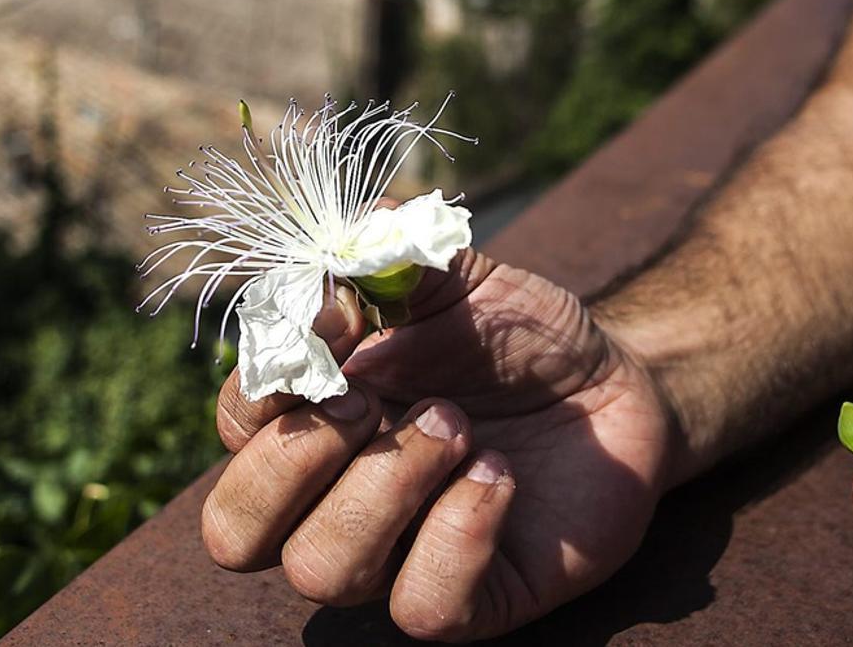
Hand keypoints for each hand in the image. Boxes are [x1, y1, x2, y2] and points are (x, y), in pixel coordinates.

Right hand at [200, 249, 675, 641]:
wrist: (617, 382)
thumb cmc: (515, 334)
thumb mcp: (451, 272)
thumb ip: (383, 248)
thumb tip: (334, 245)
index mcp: (312, 421)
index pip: (235, 430)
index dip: (268, 380)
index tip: (342, 318)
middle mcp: (335, 500)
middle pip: (234, 534)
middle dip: (295, 460)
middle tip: (372, 401)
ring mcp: (398, 555)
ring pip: (322, 572)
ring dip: (384, 487)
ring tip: (456, 425)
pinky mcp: (471, 597)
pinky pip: (423, 606)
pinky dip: (457, 533)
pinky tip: (500, 474)